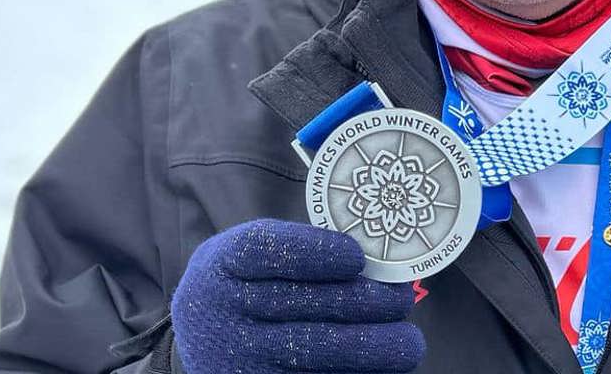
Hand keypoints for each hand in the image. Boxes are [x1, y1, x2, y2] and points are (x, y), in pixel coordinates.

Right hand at [171, 218, 424, 373]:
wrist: (203, 340)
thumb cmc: (247, 285)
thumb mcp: (252, 257)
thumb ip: (300, 250)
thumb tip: (377, 262)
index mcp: (222, 264)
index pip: (265, 250)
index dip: (315, 252)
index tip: (357, 257)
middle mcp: (221, 312)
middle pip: (300, 303)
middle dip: (363, 302)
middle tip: (403, 300)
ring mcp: (236, 358)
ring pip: (312, 351)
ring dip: (370, 348)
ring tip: (407, 344)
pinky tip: (382, 369)